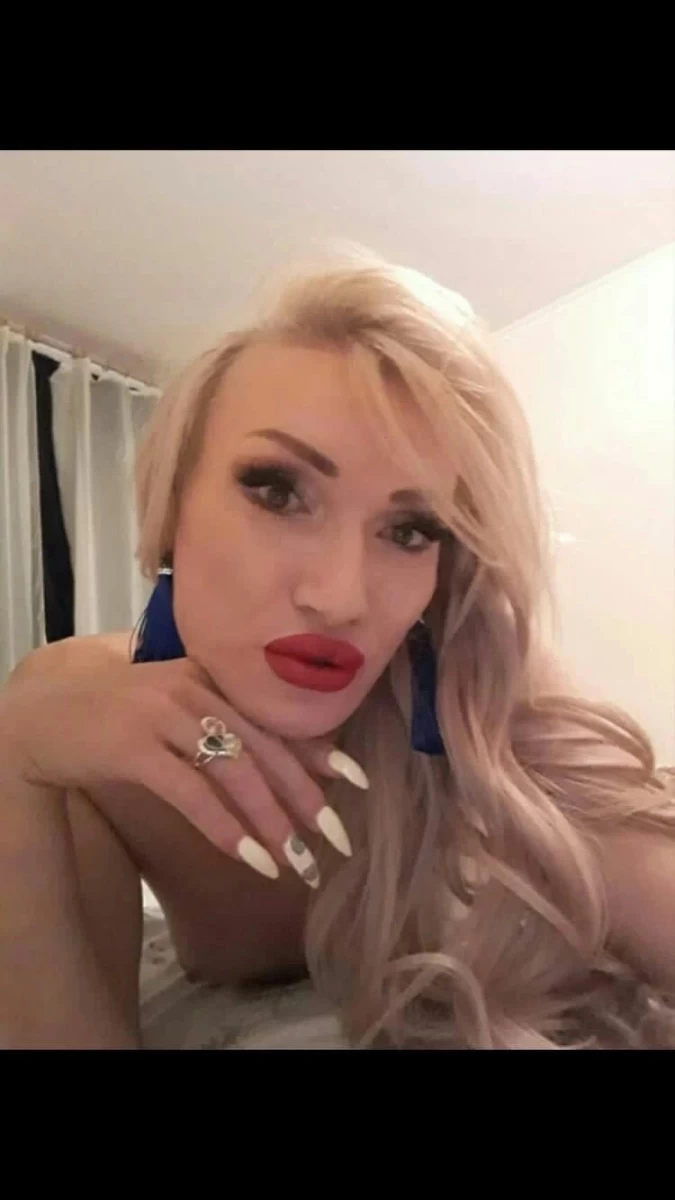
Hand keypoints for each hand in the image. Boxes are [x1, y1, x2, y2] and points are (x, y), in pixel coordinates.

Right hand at [0, 657, 368, 887]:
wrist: (43, 717)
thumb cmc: (119, 718)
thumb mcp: (176, 709)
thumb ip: (224, 726)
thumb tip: (287, 770)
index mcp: (211, 677)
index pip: (275, 717)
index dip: (319, 751)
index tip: (358, 783)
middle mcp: (194, 690)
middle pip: (264, 748)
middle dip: (305, 799)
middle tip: (336, 842)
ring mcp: (163, 716)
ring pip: (234, 772)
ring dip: (270, 823)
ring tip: (296, 863)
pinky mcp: (133, 748)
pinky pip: (190, 792)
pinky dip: (224, 828)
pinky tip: (248, 859)